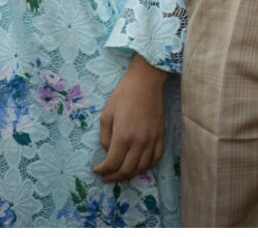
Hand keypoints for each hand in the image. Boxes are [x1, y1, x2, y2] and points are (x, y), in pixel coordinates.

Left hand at [94, 55, 166, 182]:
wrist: (146, 80)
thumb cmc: (124, 94)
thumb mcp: (107, 114)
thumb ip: (105, 137)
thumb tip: (109, 152)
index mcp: (123, 136)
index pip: (112, 164)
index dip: (102, 171)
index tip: (96, 170)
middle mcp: (139, 142)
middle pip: (126, 170)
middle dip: (114, 177)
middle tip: (106, 177)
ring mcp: (152, 140)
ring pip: (141, 168)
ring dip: (129, 175)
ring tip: (120, 174)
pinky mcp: (161, 136)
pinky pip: (156, 159)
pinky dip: (147, 167)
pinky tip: (139, 166)